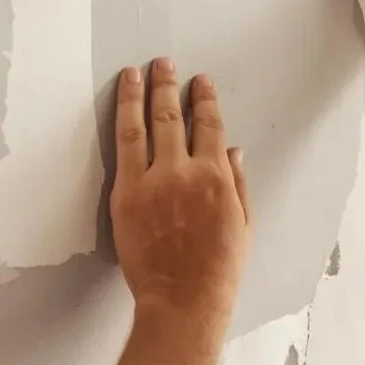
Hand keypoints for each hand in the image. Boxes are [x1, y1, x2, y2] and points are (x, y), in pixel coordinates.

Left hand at [110, 57, 248, 341]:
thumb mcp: (244, 224)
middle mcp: (185, 171)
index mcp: (218, 177)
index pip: (211, 125)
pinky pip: (123, 148)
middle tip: (166, 65)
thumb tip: (233, 151)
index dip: (206, 99)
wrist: (184, 300)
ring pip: (144, 123)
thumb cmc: (218, 270)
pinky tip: (121, 104)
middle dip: (170, 85)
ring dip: (141, 92)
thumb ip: (237, 182)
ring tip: (138, 72)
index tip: (202, 83)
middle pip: (175, 115)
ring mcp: (152, 181)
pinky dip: (122, 119)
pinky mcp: (126, 195)